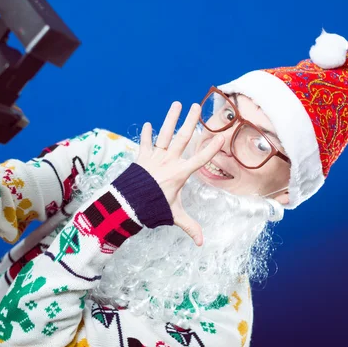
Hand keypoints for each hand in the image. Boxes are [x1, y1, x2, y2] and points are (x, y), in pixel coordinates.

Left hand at [136, 101, 224, 245]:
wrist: (127, 203)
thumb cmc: (153, 208)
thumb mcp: (173, 215)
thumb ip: (189, 226)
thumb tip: (202, 243)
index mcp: (179, 173)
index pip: (199, 159)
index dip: (211, 148)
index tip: (220, 135)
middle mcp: (168, 161)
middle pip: (183, 138)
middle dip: (191, 121)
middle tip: (197, 106)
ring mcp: (154, 157)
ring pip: (165, 134)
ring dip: (170, 118)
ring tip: (177, 103)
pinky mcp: (142, 157)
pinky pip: (145, 143)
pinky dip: (145, 134)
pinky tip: (146, 124)